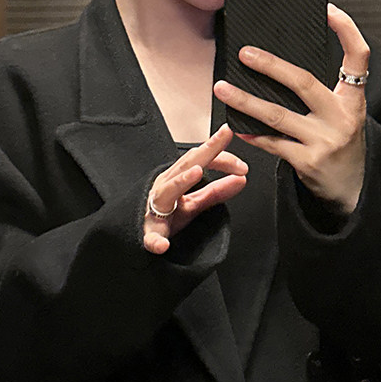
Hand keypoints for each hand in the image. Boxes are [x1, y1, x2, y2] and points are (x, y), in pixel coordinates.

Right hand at [142, 125, 247, 254]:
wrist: (137, 232)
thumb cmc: (166, 214)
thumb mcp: (194, 202)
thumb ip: (216, 191)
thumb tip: (242, 178)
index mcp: (175, 178)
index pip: (199, 159)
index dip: (220, 153)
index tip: (242, 161)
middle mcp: (164, 186)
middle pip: (186, 164)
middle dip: (207, 150)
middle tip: (224, 136)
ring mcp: (154, 208)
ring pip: (167, 192)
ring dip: (181, 181)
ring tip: (196, 172)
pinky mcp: (148, 232)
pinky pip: (151, 237)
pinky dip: (156, 241)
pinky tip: (162, 245)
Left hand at [214, 4, 368, 214]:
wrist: (353, 189)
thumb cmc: (342, 144)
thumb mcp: (344, 114)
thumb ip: (323, 93)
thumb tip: (280, 68)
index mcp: (353, 99)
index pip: (358, 57)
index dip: (346, 30)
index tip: (329, 10)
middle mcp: (342, 117)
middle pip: (304, 82)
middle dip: (271, 66)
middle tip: (245, 54)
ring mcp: (325, 140)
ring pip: (278, 115)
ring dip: (246, 100)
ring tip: (223, 88)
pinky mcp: (308, 161)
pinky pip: (273, 143)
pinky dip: (252, 134)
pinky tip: (236, 125)